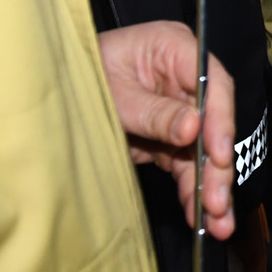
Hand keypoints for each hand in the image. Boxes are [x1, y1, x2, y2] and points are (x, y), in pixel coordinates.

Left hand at [98, 21, 235, 238]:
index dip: (220, 121)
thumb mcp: (114, 94)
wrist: (51, 91)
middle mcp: (185, 79)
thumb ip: (154, 112)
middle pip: (214, 122)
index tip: (217, 154)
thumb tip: (192, 128)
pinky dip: (193, 190)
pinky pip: (186, 165)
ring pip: (205, 150)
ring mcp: (180, 110)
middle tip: (218, 201)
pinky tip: (198, 213)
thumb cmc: (80, 76)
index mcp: (175, 49)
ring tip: (218, 222)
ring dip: (212, 186)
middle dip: (218, 166)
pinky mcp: (169, 138)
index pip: (212, 84)